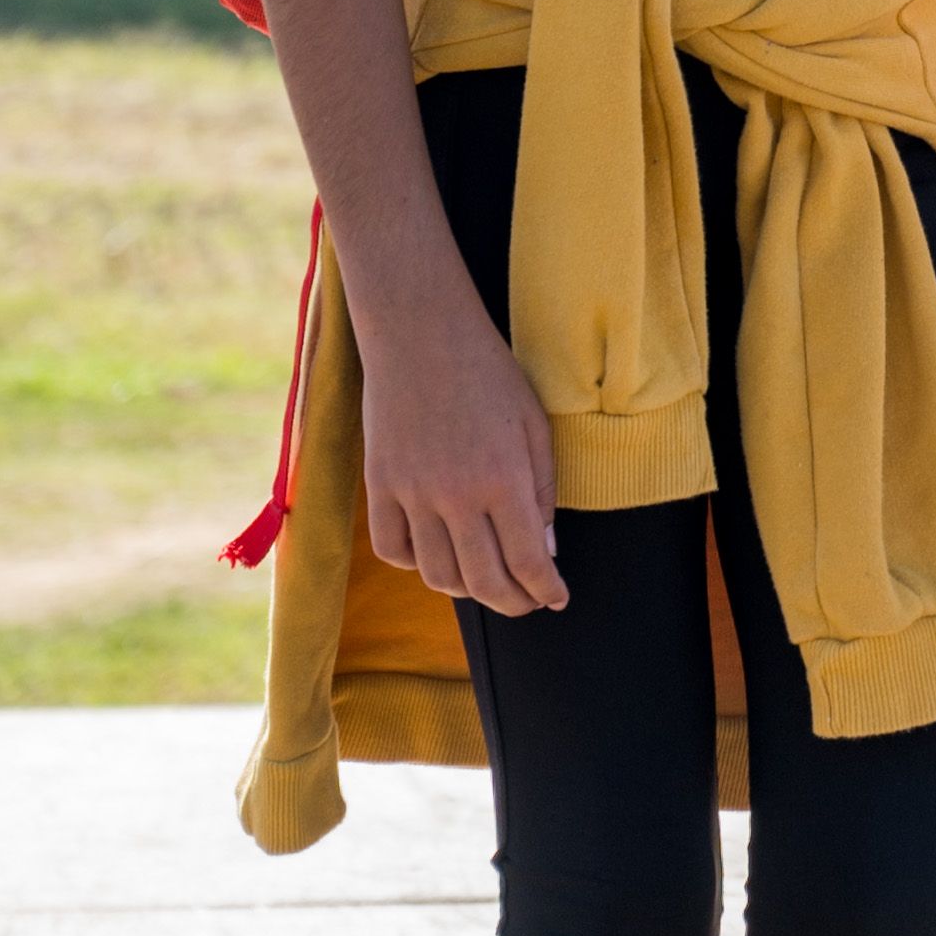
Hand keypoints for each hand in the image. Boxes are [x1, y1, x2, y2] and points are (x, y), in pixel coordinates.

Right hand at [358, 291, 566, 614]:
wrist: (421, 333)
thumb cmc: (488, 372)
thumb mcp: (534, 424)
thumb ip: (541, 492)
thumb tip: (545, 551)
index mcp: (502, 478)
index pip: (526, 562)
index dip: (545, 590)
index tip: (557, 599)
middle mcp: (454, 495)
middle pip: (483, 581)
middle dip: (513, 603)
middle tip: (529, 602)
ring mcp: (410, 494)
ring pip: (436, 574)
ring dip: (467, 589)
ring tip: (488, 581)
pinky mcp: (378, 485)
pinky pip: (392, 549)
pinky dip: (416, 564)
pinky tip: (437, 554)